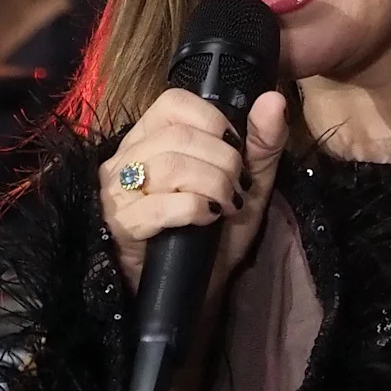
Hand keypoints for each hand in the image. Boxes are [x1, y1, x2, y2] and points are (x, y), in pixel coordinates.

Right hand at [98, 88, 287, 297]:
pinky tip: (208, 219)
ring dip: (212, 185)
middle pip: (179, 135)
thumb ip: (263, 142)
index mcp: (152, 137)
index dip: (215, 122)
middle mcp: (127, 156)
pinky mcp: (120, 223)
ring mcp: (117, 190)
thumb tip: (273, 100)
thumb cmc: (215, 233)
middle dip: (223, 162)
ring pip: (170, 165)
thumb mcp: (248, 184)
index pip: (176, 102)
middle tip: (236, 190)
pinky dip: (195, 209)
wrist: (195, 290)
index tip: (234, 151)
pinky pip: (160, 204)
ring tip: (224, 205)